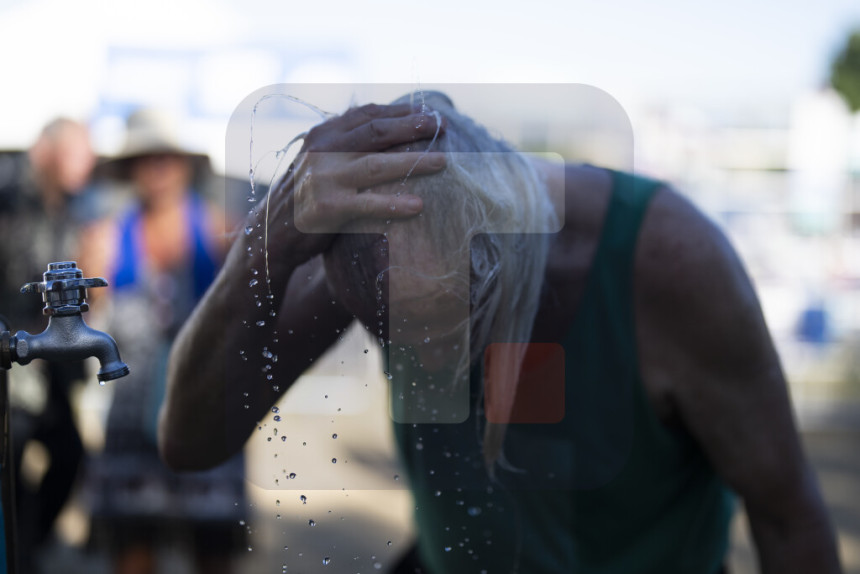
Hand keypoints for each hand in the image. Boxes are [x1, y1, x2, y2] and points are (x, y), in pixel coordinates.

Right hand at [261, 103, 446, 266]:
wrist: (271, 233)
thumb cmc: (307, 196)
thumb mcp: (321, 161)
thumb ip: (347, 144)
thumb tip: (392, 129)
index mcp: (323, 134)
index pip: (368, 114)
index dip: (402, 112)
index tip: (430, 113)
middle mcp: (322, 150)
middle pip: (377, 131)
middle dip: (413, 127)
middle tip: (442, 127)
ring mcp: (324, 179)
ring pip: (377, 164)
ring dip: (413, 162)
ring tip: (442, 163)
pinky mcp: (328, 208)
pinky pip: (368, 204)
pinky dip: (395, 204)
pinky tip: (418, 206)